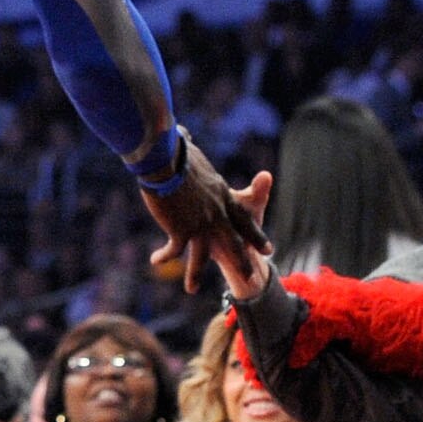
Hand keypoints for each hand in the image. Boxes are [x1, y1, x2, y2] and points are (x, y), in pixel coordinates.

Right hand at [141, 139, 272, 292]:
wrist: (166, 161)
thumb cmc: (174, 149)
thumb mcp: (189, 150)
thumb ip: (189, 146)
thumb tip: (181, 131)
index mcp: (222, 195)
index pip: (243, 218)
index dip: (255, 234)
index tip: (267, 247)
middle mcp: (217, 213)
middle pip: (234, 241)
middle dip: (242, 260)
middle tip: (252, 275)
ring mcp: (200, 225)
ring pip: (202, 256)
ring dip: (196, 274)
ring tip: (192, 290)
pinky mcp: (181, 231)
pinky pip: (174, 250)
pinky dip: (163, 255)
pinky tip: (155, 259)